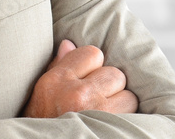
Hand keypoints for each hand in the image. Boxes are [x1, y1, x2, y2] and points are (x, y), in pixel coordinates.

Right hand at [23, 39, 138, 117]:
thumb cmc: (42, 123)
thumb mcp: (41, 95)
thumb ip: (58, 67)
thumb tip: (70, 44)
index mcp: (55, 81)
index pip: (92, 53)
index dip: (93, 68)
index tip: (88, 81)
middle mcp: (75, 94)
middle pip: (114, 74)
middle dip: (110, 88)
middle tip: (97, 102)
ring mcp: (95, 112)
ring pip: (128, 96)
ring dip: (121, 106)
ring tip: (106, 116)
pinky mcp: (110, 129)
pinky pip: (133, 116)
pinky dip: (127, 120)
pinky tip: (112, 126)